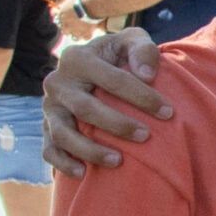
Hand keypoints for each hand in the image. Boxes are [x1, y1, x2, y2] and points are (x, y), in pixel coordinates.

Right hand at [41, 28, 166, 176]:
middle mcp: (57, 82)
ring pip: (63, 133)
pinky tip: (84, 174)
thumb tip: (146, 75)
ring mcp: (49, 107)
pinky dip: (63, 163)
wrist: (94, 66)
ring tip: (119, 161)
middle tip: (146, 136)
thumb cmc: (119, 55)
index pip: (112, 80)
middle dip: (118, 125)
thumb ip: (142, 49)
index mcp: (77, 58)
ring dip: (90, 150)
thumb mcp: (132, 40)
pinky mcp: (46, 127)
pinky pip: (49, 149)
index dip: (142, 96)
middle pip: (86, 108)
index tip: (168, 112)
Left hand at [56, 1, 101, 40]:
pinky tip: (90, 31)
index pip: (58, 21)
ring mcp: (76, 31)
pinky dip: (87, 35)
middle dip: (68, 29)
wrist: (92, 5)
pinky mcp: (86, 34)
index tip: (67, 20)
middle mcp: (66, 25)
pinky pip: (85, 38)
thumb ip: (67, 2)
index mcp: (62, 16)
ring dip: (77, 34)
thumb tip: (65, 3)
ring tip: (82, 30)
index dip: (63, 21)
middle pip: (64, 31)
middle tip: (74, 26)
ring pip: (74, 37)